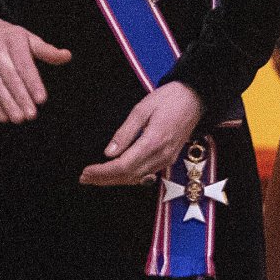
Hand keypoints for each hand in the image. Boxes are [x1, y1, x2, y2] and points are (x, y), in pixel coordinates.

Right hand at [0, 17, 70, 123]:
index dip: (32, 82)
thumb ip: (46, 50)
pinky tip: (3, 117)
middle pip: (9, 76)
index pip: (24, 64)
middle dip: (20, 96)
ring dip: (7, 103)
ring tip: (18, 118)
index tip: (41, 99)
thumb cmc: (8, 37)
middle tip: (31, 114)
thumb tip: (67, 56)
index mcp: (12, 40)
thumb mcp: (28, 38)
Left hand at [79, 81, 202, 186]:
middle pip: (128, 176)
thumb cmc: (168, 99)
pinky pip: (146, 175)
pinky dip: (128, 177)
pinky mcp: (169, 159)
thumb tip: (109, 153)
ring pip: (136, 179)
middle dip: (104, 179)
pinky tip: (116, 175)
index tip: (87, 171)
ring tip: (95, 178)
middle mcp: (161, 156)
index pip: (123, 166)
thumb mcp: (141, 110)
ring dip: (115, 180)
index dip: (103, 172)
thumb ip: (124, 133)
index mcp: (153, 142)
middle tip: (85, 177)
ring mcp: (166, 159)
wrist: (195, 98)